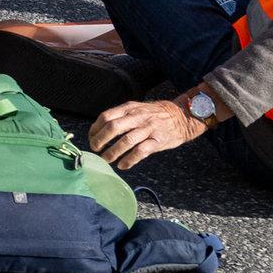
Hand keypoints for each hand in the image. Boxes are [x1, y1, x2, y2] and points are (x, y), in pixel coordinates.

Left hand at [87, 94, 203, 170]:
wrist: (182, 116)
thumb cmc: (154, 114)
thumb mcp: (137, 108)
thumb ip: (121, 116)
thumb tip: (100, 129)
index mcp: (129, 108)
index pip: (106, 116)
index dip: (95, 128)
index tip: (91, 138)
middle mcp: (138, 117)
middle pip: (113, 127)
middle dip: (100, 139)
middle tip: (95, 149)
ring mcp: (148, 129)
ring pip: (126, 140)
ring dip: (113, 152)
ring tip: (106, 159)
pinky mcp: (158, 141)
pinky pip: (141, 151)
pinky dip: (129, 160)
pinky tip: (122, 165)